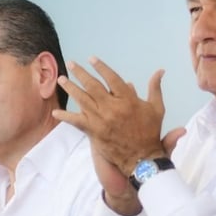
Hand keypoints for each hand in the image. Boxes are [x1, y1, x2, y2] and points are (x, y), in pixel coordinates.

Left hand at [53, 58, 166, 175]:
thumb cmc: (150, 131)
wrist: (141, 157)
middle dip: (80, 73)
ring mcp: (101, 119)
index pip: (112, 78)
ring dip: (70, 88)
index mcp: (128, 100)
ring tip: (61, 79)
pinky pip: (76, 122)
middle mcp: (112, 107)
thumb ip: (155, 88)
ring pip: (82, 100)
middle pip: (93, 86)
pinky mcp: (94, 131)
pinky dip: (65, 116)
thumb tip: (160, 71)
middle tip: (71, 64)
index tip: (91, 59)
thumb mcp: (156, 108)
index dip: (101, 67)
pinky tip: (55, 112)